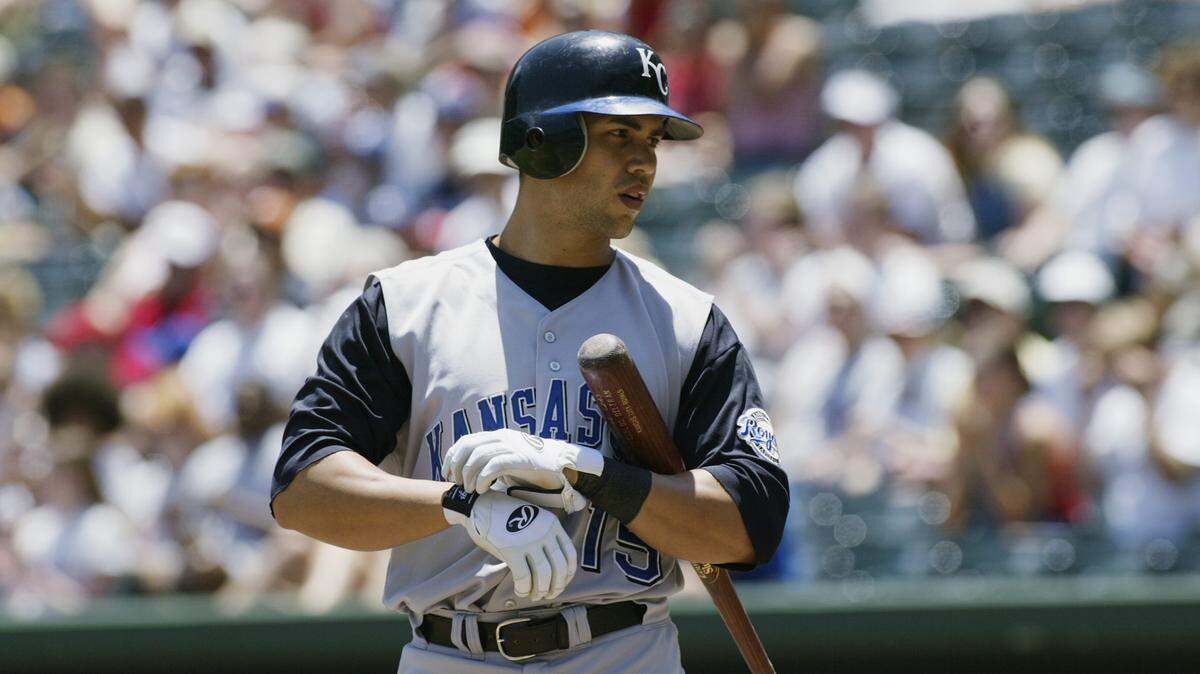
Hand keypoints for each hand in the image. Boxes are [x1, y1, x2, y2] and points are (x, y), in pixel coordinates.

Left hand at [442, 429, 603, 510]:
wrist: (562, 466)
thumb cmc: (533, 467)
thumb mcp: (508, 460)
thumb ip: (491, 461)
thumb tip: (468, 472)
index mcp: (498, 435)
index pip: (465, 441)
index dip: (451, 457)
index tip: (447, 474)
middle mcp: (503, 437)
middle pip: (468, 448)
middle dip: (458, 468)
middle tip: (459, 485)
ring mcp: (512, 446)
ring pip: (478, 457)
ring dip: (469, 476)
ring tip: (471, 490)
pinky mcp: (520, 458)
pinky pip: (493, 466)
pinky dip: (482, 478)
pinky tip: (482, 489)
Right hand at [443, 488, 576, 600]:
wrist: (481, 505)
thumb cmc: (506, 517)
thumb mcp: (533, 521)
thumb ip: (544, 540)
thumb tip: (551, 571)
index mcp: (552, 524)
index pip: (570, 555)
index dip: (567, 575)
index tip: (560, 583)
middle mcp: (544, 532)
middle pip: (559, 568)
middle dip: (556, 587)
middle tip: (548, 595)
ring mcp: (529, 540)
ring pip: (544, 575)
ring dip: (540, 591)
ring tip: (533, 595)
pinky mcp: (512, 549)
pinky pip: (524, 577)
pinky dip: (524, 589)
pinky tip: (520, 591)